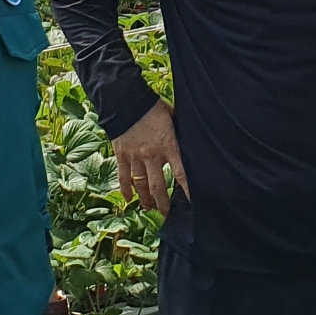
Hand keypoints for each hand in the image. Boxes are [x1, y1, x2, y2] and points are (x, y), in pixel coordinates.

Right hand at [113, 100, 187, 214]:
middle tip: (167, 214)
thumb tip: (191, 138)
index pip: (181, 174)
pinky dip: (126, 189)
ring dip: (145, 199)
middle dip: (163, 203)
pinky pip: (123, 176)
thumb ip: (180, 131)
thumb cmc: (153, 106)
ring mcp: (135, 157)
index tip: (193, 203)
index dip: (187, 190)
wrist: (126, 100)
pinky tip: (129, 198)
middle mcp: (152, 155)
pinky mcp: (122, 155)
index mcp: (169, 146)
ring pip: (141, 185)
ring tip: (149, 208)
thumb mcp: (173, 117)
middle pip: (159, 186)